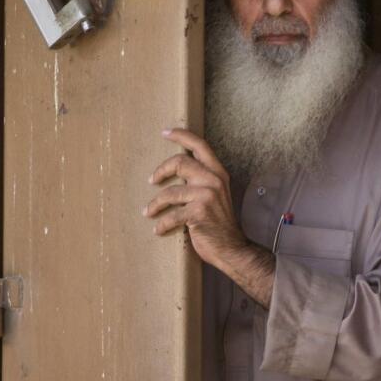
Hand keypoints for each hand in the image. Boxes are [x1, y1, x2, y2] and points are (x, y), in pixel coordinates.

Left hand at [144, 128, 253, 269]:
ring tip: (148, 212)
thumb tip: (176, 171)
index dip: (181, 136)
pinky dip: (161, 224)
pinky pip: (171, 215)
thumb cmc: (218, 222)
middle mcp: (214, 180)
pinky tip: (158, 229)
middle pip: (180, 162)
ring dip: (154, 204)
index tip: (165, 132)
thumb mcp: (215, 195)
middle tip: (151, 180)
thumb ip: (201, 180)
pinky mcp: (198, 213)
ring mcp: (207, 196)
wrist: (232, 248)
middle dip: (160, 171)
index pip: (200, 145)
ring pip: (169, 192)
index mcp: (218, 173)